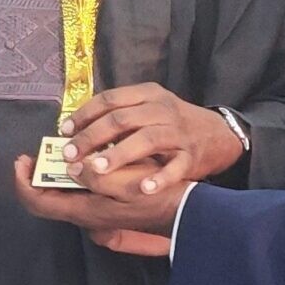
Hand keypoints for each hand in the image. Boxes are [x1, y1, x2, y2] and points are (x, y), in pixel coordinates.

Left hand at [12, 155, 182, 257]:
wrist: (184, 212)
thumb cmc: (155, 196)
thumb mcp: (124, 183)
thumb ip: (94, 176)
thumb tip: (71, 167)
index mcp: (84, 211)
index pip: (38, 202)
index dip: (22, 182)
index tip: (22, 160)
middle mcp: (85, 216)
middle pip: (46, 199)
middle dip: (37, 174)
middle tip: (39, 151)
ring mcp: (95, 215)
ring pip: (62, 196)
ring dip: (55, 174)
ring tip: (59, 151)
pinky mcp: (107, 209)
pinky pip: (80, 195)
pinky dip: (72, 181)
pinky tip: (79, 165)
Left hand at [58, 84, 245, 199]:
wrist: (220, 134)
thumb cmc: (174, 123)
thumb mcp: (149, 108)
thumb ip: (120, 115)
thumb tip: (78, 129)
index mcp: (147, 95)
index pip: (109, 99)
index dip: (84, 114)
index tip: (64, 131)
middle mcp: (162, 109)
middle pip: (121, 119)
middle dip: (92, 137)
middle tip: (71, 154)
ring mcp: (178, 132)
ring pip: (145, 140)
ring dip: (118, 155)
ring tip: (97, 170)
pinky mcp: (192, 155)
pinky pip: (175, 167)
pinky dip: (159, 178)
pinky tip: (142, 189)